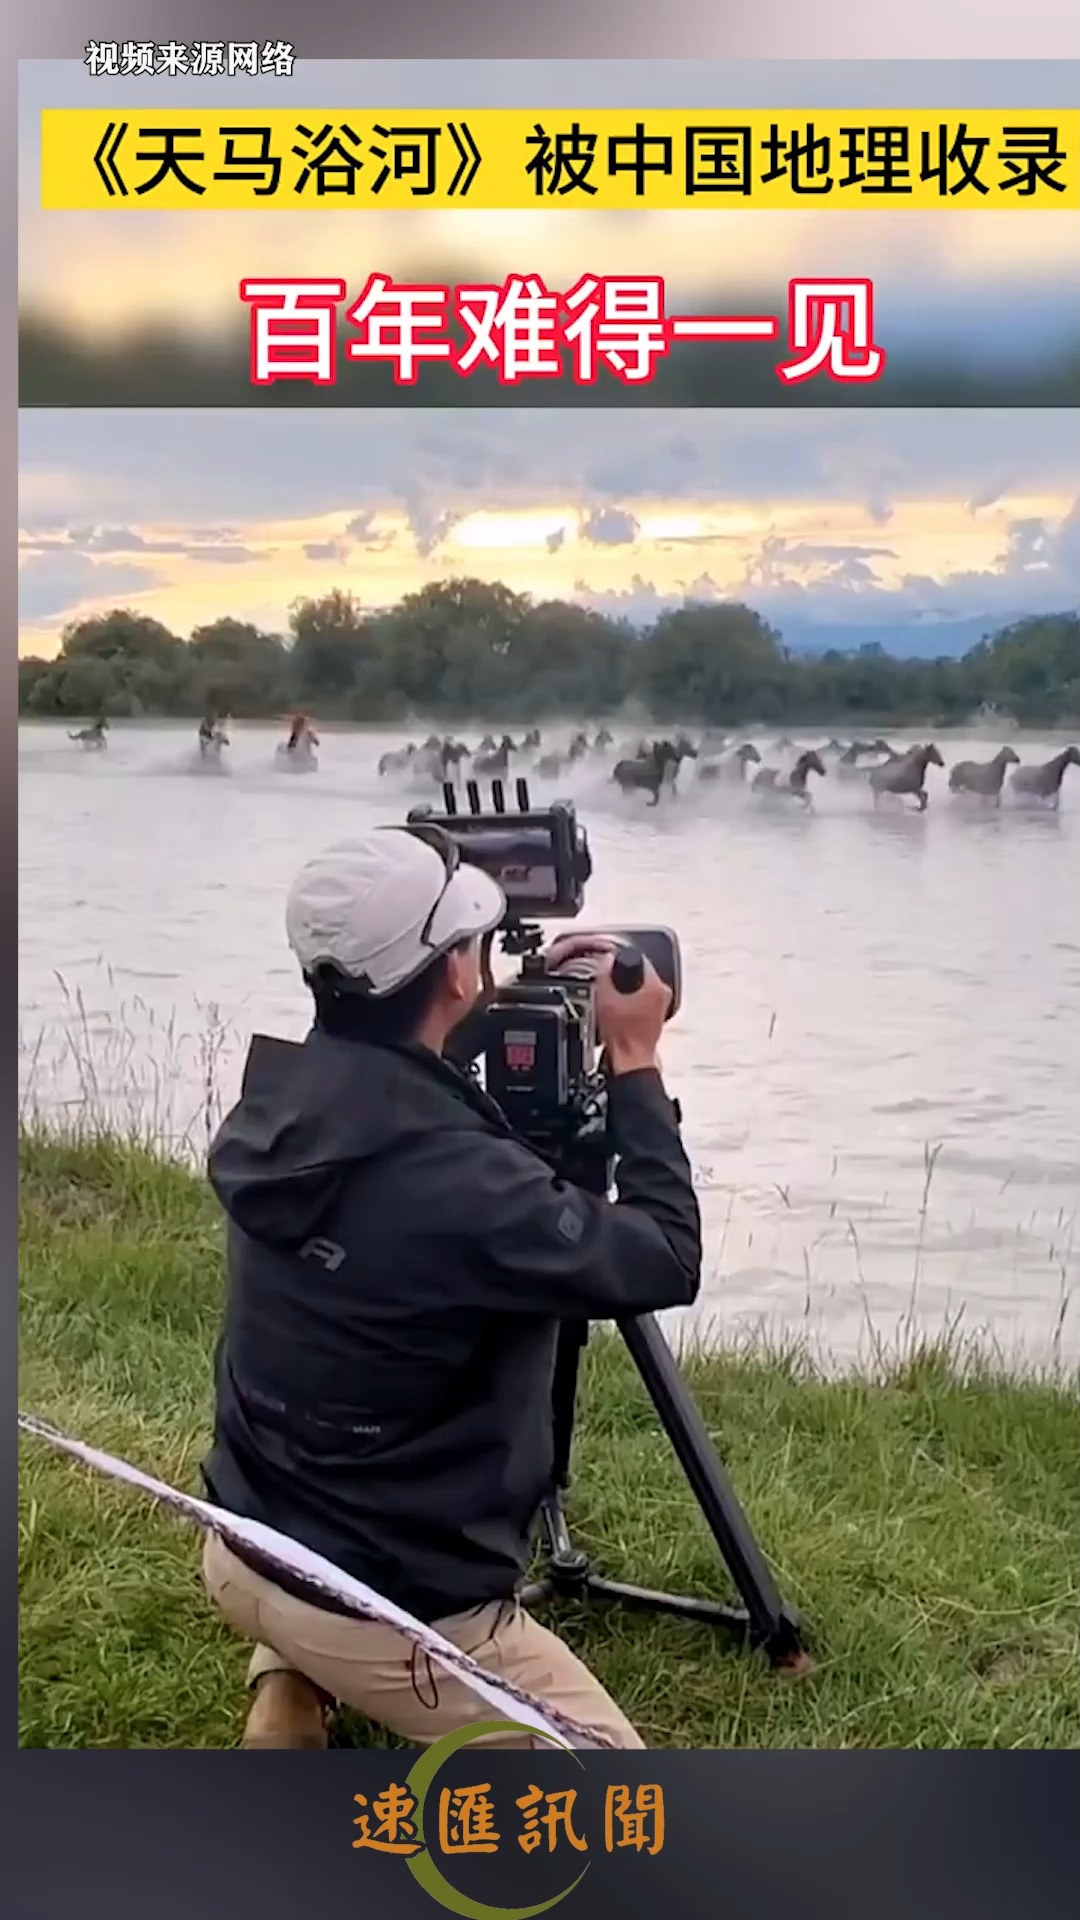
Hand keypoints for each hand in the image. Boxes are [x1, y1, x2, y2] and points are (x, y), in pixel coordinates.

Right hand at [545, 934, 669, 1074]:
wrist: (630, 1061)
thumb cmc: (623, 1036)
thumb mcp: (605, 998)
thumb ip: (605, 973)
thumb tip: (606, 960)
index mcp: (656, 986)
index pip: (639, 959)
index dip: (620, 960)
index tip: (609, 964)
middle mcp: (663, 994)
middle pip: (640, 973)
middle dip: (623, 976)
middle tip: (608, 984)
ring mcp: (661, 1006)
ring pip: (641, 987)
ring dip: (627, 989)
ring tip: (613, 1000)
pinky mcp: (655, 1017)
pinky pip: (642, 1000)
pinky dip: (631, 1002)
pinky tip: (618, 1011)